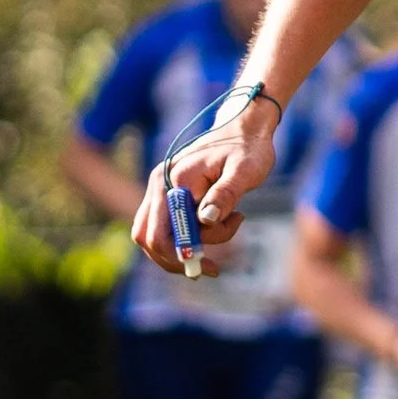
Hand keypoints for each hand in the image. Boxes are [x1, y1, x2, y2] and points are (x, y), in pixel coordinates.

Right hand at [129, 98, 280, 275]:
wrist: (245, 129)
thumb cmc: (248, 148)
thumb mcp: (245, 170)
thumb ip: (226, 194)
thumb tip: (206, 220)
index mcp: (175, 179)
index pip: (161, 230)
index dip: (181, 253)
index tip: (210, 266)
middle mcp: (160, 185)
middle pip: (148, 237)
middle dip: (178, 258)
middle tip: (214, 269)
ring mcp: (161, 191)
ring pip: (154, 236)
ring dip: (182, 251)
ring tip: (221, 247)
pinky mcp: (169, 197)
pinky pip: (166, 228)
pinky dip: (185, 241)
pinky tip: (215, 235)